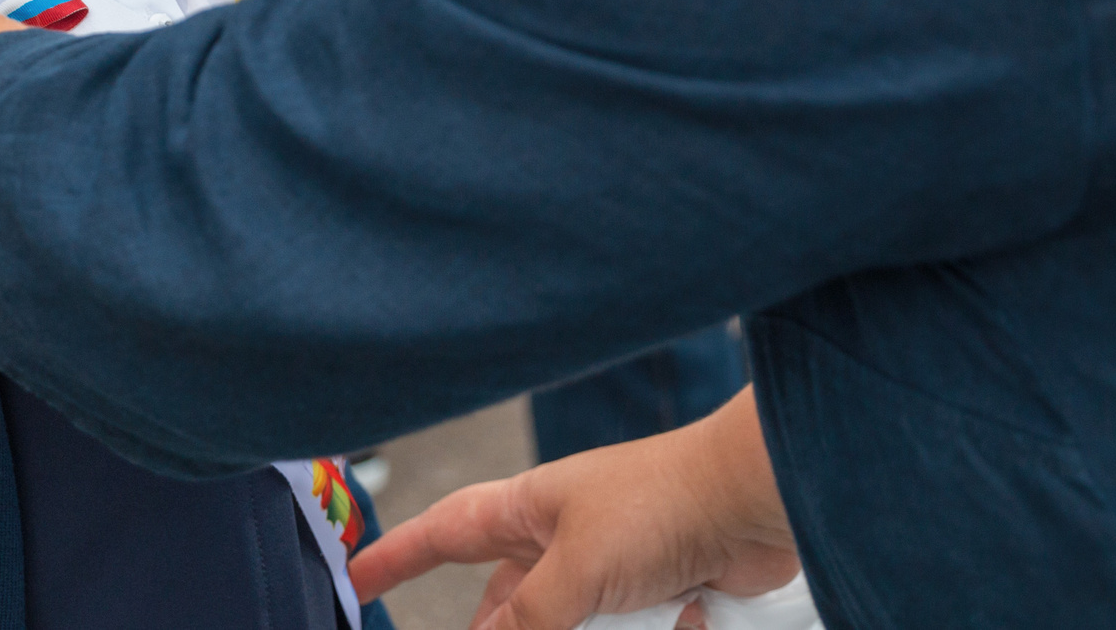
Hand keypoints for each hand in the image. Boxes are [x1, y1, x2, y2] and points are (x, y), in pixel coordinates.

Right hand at [350, 389, 796, 629]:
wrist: (758, 500)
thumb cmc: (663, 502)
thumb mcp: (577, 568)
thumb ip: (530, 620)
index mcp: (529, 508)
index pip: (445, 532)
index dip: (398, 555)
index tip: (357, 576)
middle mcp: (565, 536)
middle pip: (507, 601)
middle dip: (497, 628)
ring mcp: (613, 566)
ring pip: (568, 623)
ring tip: (617, 617)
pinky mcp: (659, 592)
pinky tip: (673, 621)